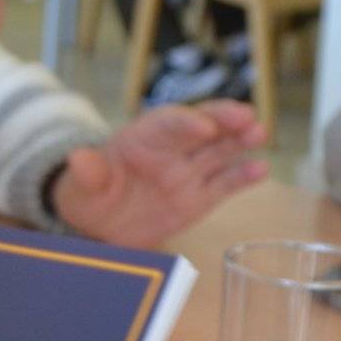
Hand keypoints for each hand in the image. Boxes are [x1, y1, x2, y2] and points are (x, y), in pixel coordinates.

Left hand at [51, 101, 268, 245]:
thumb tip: (78, 159)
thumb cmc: (90, 193)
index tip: (203, 126)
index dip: (185, 122)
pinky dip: (242, 176)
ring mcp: (188, 173)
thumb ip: (87, 172)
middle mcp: (171, 150)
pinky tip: (262, 168)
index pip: (167, 123)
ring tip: (260, 133)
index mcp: (143, 138)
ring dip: (240, 140)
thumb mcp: (81, 185)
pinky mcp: (199, 199)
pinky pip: (224, 185)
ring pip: (219, 151)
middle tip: (246, 116)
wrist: (99, 224)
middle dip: (223, 120)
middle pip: (202, 128)